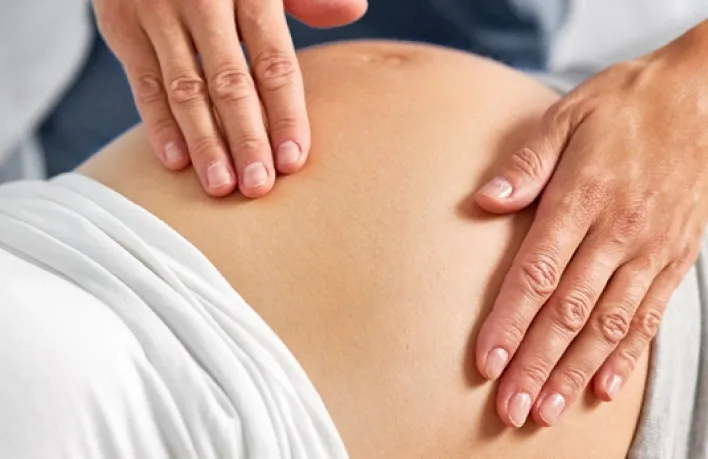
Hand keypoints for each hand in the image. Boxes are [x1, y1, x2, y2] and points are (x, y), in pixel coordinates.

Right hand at [94, 0, 366, 196]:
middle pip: (230, 83)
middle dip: (246, 139)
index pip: (273, 62)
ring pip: (185, 90)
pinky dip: (158, 124)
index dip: (285, 114)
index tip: (293, 159)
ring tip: (221, 186)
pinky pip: (141, 83)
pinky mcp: (121, 26)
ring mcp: (158, 13)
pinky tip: (176, 162)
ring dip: (204, 143)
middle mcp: (203, 1)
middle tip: (258, 186)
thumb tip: (352, 12)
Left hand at [474, 21, 707, 427]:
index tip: (487, 362)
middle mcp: (617, 232)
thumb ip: (526, 164)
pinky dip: (627, 356)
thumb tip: (485, 200)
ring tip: (548, 409)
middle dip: (537, 364)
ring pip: (608, 325)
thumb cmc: (626, 104)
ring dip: (575, 371)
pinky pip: (650, 315)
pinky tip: (604, 386)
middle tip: (511, 409)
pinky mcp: (675, 257)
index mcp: (582, 198)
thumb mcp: (568, 116)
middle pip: (569, 312)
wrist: (705, 93)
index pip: (537, 274)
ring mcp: (650, 249)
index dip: (510, 322)